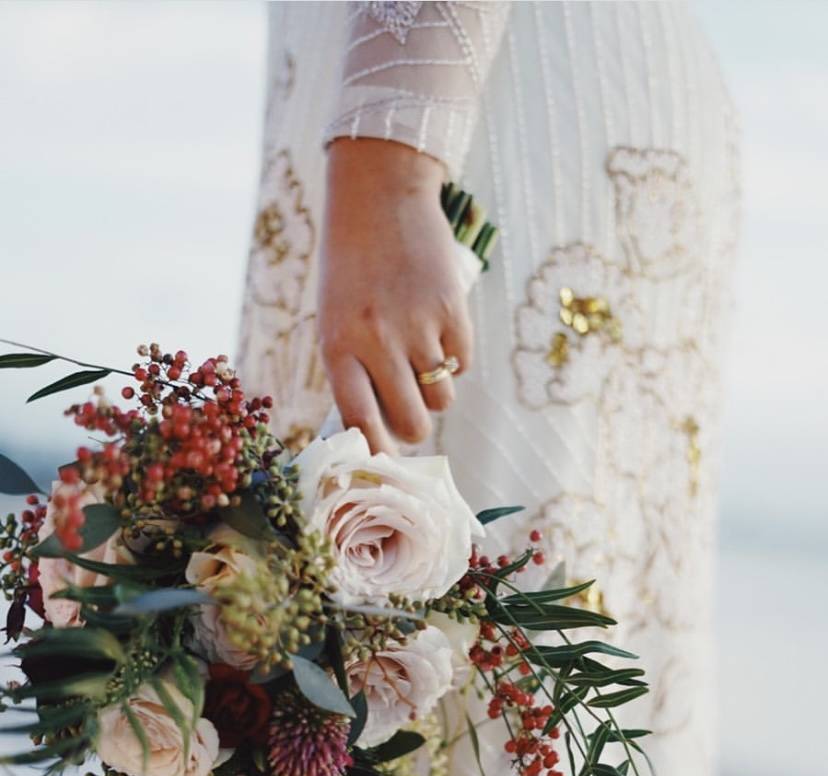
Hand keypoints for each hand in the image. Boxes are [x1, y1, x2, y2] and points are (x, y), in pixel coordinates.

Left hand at [317, 138, 472, 453]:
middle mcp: (378, 341)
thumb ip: (352, 372)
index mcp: (338, 346)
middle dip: (414, 426)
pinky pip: (463, 363)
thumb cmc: (350, 267)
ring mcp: (419, 326)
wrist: (380, 195)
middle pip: (413, 422)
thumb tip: (378, 430)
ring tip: (421, 357)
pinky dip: (454, 357)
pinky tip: (437, 327)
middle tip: (410, 408)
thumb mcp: (335, 319)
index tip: (383, 460)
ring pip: (443, 398)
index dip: (376, 450)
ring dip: (436, 389)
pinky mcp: (453, 309)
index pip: (361, 422)